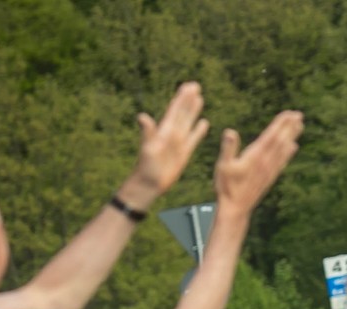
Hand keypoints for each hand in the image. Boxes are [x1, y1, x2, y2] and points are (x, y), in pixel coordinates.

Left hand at [125, 82, 210, 206]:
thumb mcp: (147, 149)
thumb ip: (147, 132)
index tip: (189, 86)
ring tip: (200, 98)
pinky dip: (199, 130)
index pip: (175, 110)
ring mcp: (178, 142)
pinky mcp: (184, 153)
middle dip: (188, 99)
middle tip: (195, 85)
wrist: (149, 184)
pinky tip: (204, 123)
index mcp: (164, 130)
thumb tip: (142, 117)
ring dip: (194, 110)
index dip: (182, 97)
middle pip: (182, 112)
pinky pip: (193, 138)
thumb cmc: (146, 167)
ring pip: (188, 122)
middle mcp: (172, 134)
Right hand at [214, 110, 305, 214]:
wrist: (236, 209)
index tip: (289, 113)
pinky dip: (288, 152)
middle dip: (290, 127)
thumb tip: (230, 132)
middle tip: (299, 115)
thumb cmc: (227, 187)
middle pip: (281, 141)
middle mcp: (266, 162)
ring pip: (283, 150)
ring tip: (300, 126)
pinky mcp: (270, 177)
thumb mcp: (223, 166)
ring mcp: (269, 170)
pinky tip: (293, 147)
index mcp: (255, 157)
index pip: (271, 136)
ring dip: (292, 136)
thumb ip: (228, 148)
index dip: (280, 124)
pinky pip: (282, 161)